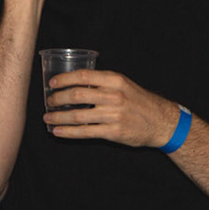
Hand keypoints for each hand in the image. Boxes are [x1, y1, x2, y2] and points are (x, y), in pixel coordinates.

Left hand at [43, 70, 182, 147]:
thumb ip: (103, 83)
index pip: (83, 76)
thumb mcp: (124, 85)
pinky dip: (68, 132)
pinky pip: (85, 132)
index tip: (52, 83)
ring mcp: (113, 115)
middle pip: (77, 96)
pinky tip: (58, 132)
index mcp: (115, 80)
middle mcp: (113, 96)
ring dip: (59, 118)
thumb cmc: (139, 102)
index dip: (64, 79)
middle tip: (49, 102)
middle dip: (58, 99)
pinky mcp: (113, 132)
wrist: (161, 121)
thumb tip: (75, 84)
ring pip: (78, 116)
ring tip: (48, 119)